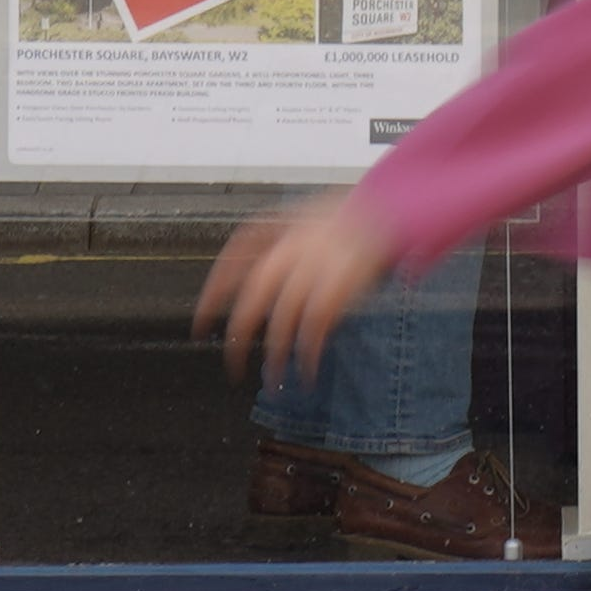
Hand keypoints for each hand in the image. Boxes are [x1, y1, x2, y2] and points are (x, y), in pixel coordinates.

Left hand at [196, 194, 398, 382]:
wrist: (390, 209)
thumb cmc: (348, 218)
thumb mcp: (305, 216)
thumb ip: (277, 240)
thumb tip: (250, 279)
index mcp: (280, 230)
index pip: (233, 262)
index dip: (213, 295)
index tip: (200, 326)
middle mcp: (292, 250)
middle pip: (254, 298)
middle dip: (239, 335)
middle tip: (232, 365)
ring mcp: (315, 268)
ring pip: (283, 320)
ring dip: (276, 355)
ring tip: (274, 381)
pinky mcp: (339, 287)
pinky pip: (315, 328)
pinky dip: (309, 354)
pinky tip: (308, 371)